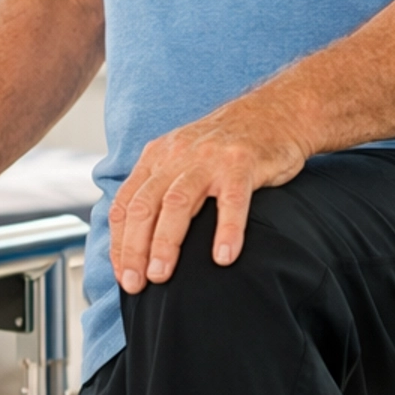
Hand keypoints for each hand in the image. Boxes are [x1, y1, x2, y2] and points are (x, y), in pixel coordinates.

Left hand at [109, 98, 308, 295]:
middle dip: (134, 249)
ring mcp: (209, 159)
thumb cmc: (226, 147)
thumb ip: (160, 188)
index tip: (121, 272)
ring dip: (165, 243)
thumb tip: (138, 238)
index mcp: (157, 158)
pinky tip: (223, 257)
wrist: (275, 111)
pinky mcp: (243, 164)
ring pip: (178, 203)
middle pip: (144, 206)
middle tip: (134, 283)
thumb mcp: (182, 158)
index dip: (119, 241)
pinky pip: (233, 200)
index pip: (125, 203)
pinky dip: (226, 230)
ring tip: (161, 276)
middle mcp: (177, 157)